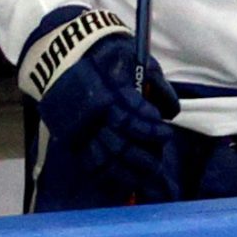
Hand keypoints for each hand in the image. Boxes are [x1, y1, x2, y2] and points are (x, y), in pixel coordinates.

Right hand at [31, 22, 181, 204]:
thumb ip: (157, 85)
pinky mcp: (69, 137)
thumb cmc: (109, 56)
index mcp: (108, 92)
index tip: (165, 135)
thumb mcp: (138, 60)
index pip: (132, 117)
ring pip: (103, 158)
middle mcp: (92, 114)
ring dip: (126, 173)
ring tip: (145, 179)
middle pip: (119, 143)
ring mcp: (78, 128)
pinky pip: (88, 162)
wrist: (65, 55)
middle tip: (159, 165)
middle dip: (142, 157)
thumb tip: (171, 113)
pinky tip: (122, 181)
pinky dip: (106, 175)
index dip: (151, 130)